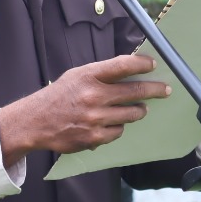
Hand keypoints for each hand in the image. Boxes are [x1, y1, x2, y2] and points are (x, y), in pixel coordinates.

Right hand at [0, 53, 169, 160]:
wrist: (35, 121)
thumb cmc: (58, 96)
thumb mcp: (76, 76)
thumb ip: (101, 74)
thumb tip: (131, 72)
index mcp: (88, 76)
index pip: (123, 66)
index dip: (142, 64)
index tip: (153, 64)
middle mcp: (93, 96)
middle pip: (135, 92)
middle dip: (154, 89)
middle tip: (165, 89)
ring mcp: (95, 118)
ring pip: (132, 114)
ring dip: (138, 110)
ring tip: (140, 108)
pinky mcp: (94, 137)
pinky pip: (118, 131)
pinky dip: (118, 127)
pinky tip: (111, 123)